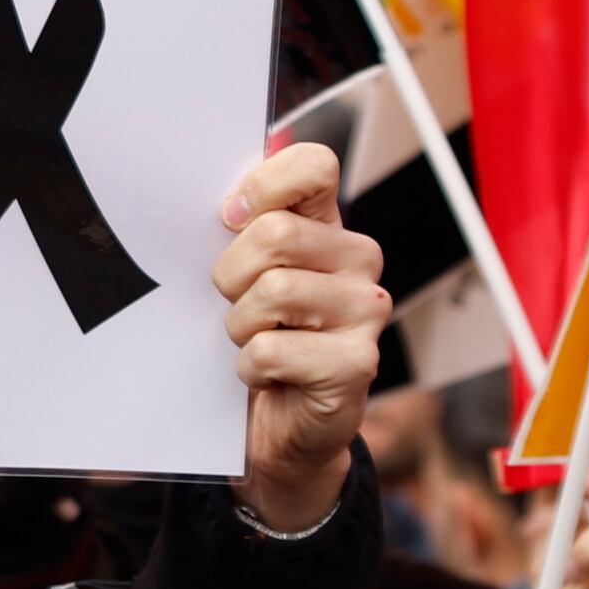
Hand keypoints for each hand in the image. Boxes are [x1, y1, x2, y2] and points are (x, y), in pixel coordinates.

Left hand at [217, 141, 387, 534]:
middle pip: (275, 234)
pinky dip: (249, 366)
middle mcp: (358, 259)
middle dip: (230, 275)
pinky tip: (265, 373)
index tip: (229, 218)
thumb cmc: (254, 335)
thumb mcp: (242, 274)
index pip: (314, 165)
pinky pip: (271, 349)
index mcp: (328, 225)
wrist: (276, 423)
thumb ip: (239, 229)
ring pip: (273, 290)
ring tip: (252, 340)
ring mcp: (366, 310)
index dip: (263, 186)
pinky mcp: (359, 363)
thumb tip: (222, 202)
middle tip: (235, 303)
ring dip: (239, 325)